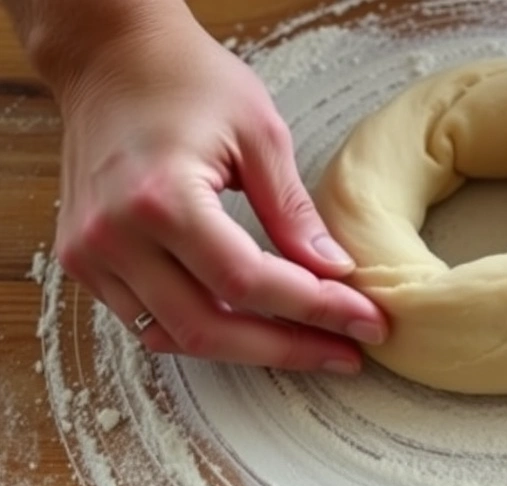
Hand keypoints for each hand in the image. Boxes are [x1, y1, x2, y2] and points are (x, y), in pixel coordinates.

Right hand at [51, 5, 386, 373]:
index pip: (248, 282)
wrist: (111, 57)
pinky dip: (204, 330)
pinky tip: (254, 327)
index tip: (367, 321)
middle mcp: (115, 236)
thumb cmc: (187, 79)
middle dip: (289, 347)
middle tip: (348, 353)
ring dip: (249, 348)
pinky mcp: (85, 260)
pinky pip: (148, 319)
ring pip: (177, 336)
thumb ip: (293, 212)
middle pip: (211, 327)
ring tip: (311, 345)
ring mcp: (91, 254)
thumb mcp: (260, 134)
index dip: (315, 310)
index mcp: (161, 198)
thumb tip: (335, 271)